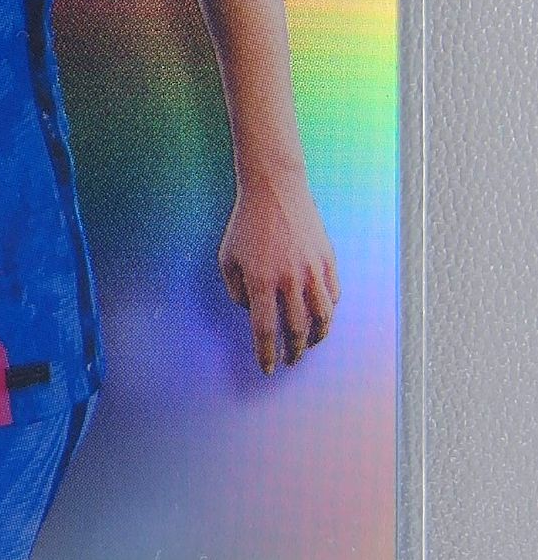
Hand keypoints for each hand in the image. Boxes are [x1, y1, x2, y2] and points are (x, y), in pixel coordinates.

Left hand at [218, 170, 339, 373]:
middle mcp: (290, 280)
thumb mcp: (227, 258)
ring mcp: (312, 270)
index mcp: (261, 282)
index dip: (267, 354)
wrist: (275, 191)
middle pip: (296, 329)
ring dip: (316, 337)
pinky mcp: (328, 260)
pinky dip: (328, 312)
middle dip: (293, 351)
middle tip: (289, 361)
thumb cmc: (246, 225)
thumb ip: (236, 291)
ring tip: (309, 345)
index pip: (265, 331)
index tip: (268, 368)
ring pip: (322, 317)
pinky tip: (320, 318)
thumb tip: (252, 312)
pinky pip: (333, 296)